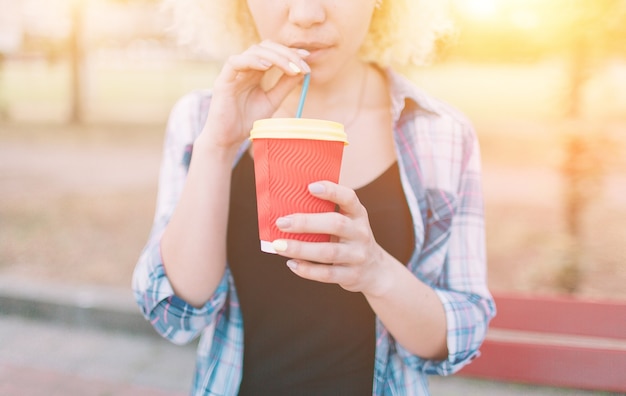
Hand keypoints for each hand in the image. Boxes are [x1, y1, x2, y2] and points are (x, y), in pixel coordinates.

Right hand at [199, 40, 310, 151]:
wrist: (229, 138)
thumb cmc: (247, 120)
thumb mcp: (272, 101)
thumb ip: (284, 86)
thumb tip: (302, 71)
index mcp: (255, 71)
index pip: (273, 52)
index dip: (290, 52)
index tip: (306, 56)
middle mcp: (244, 68)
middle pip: (265, 47)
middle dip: (286, 53)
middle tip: (301, 65)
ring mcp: (233, 73)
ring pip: (253, 51)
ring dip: (275, 56)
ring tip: (289, 68)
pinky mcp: (223, 80)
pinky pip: (235, 62)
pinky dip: (252, 60)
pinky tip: (266, 66)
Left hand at [272, 181, 391, 295]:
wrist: (376, 270)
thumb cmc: (350, 239)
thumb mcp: (348, 222)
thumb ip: (326, 214)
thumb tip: (285, 207)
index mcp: (358, 215)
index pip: (349, 198)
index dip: (331, 191)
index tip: (310, 187)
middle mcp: (360, 233)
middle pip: (335, 224)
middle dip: (306, 222)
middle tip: (281, 222)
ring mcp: (357, 255)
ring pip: (328, 252)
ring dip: (300, 248)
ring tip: (279, 245)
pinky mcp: (351, 275)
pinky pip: (327, 273)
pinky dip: (307, 269)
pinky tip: (291, 264)